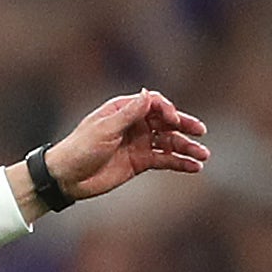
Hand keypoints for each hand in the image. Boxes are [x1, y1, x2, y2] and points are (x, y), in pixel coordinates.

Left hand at [24, 90, 207, 212]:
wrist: (67, 177)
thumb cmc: (81, 148)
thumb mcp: (105, 129)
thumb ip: (129, 114)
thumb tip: (148, 94)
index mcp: (124, 109)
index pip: (153, 103)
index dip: (166, 110)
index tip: (172, 120)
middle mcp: (135, 124)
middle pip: (166, 122)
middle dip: (184, 126)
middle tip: (201, 132)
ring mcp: (139, 143)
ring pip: (169, 142)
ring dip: (186, 148)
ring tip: (204, 156)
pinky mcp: (140, 162)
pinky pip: (164, 160)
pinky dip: (179, 163)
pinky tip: (194, 167)